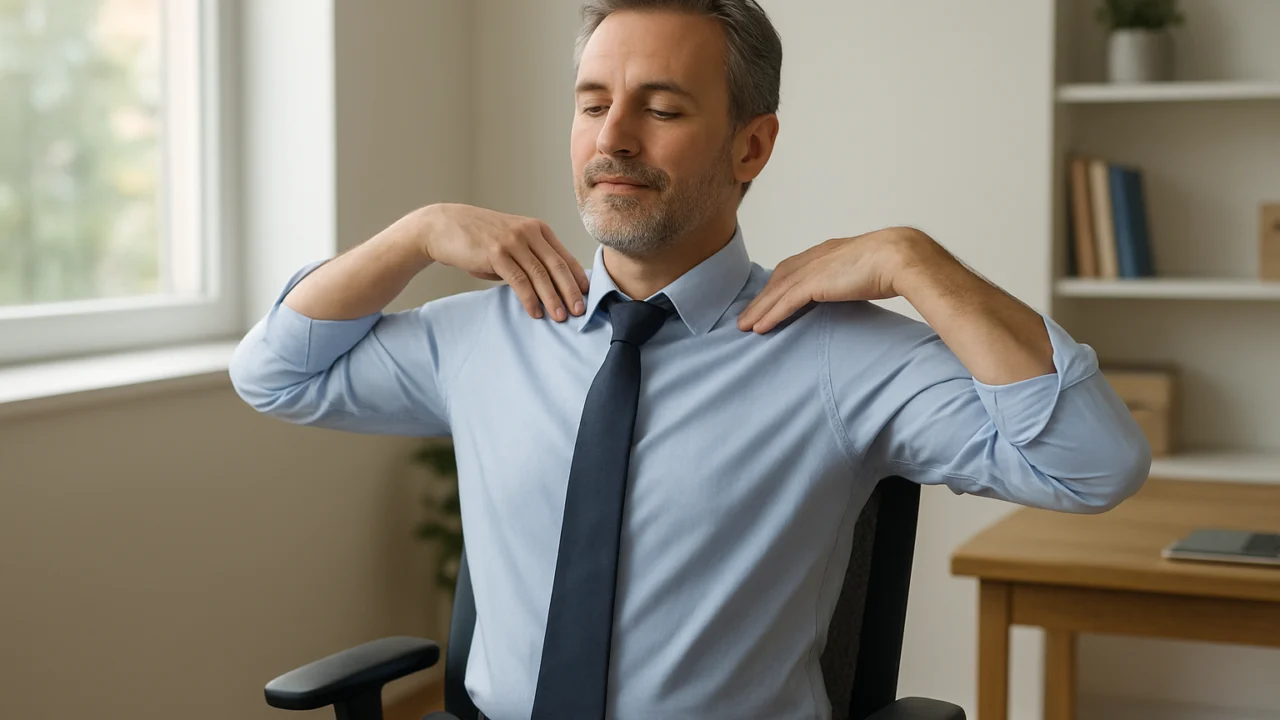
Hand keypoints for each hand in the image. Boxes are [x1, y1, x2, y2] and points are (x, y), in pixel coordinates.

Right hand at [416, 203, 589, 320]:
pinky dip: (529, 298)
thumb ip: (529, 260)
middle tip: (579, 312)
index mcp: (538, 229)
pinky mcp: (496, 253)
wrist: (444, 226)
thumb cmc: (479, 239)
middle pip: (557, 266)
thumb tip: (549, 288)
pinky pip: (519, 280)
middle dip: (571, 291)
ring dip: (552, 298)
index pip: (565, 256)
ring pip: (540, 275)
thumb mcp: (511, 244)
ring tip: (560, 317)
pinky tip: (535, 312)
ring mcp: (513, 241)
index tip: (587, 297)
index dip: (578, 278)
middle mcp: (529, 232)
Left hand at [737, 228, 928, 333]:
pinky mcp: (816, 283)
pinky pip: (786, 302)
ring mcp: (815, 268)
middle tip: (747, 315)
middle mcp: (817, 256)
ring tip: (744, 326)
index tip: (769, 297)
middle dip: (762, 297)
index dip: (779, 284)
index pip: (795, 267)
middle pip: (779, 278)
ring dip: (759, 310)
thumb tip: (860, 287)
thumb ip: (856, 277)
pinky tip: (760, 327)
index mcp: (830, 251)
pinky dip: (771, 314)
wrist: (901, 256)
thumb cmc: (896, 264)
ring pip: (777, 292)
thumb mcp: (868, 269)